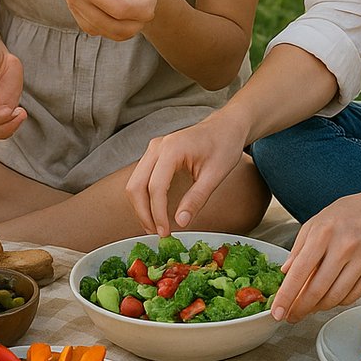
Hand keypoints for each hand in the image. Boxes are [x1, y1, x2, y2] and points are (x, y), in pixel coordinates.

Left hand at [58, 0, 158, 40]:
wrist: (148, 0)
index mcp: (144, 10)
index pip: (119, 8)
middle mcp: (133, 26)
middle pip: (102, 21)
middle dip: (80, 3)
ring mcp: (120, 33)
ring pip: (93, 26)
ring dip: (75, 7)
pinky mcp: (108, 34)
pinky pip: (89, 27)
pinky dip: (77, 11)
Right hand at [125, 112, 247, 235]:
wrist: (226, 126)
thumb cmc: (224, 146)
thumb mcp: (215, 175)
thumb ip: (196, 199)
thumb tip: (180, 223)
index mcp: (172, 149)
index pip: (155, 187)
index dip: (158, 213)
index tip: (165, 232)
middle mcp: (157, 147)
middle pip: (136, 185)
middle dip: (143, 213)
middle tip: (156, 233)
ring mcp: (153, 149)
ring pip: (134, 182)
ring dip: (140, 206)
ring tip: (154, 226)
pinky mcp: (154, 154)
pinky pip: (141, 178)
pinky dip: (144, 196)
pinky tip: (154, 211)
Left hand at [271, 188, 360, 321]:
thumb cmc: (347, 214)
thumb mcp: (316, 222)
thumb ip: (299, 248)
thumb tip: (285, 272)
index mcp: (322, 234)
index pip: (299, 272)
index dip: (286, 296)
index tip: (277, 313)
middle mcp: (342, 248)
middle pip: (317, 290)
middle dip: (300, 309)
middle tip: (291, 317)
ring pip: (335, 298)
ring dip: (318, 308)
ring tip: (310, 307)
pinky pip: (352, 296)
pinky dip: (337, 302)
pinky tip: (330, 298)